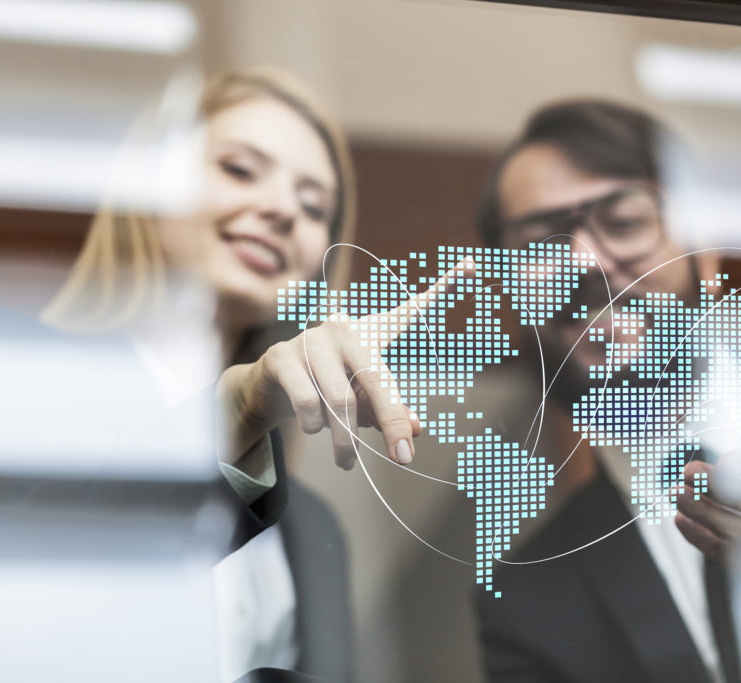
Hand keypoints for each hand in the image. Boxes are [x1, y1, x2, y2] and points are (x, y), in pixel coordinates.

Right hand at [217, 257, 473, 469]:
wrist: (267, 390)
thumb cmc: (326, 390)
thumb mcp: (363, 402)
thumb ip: (391, 412)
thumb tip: (417, 429)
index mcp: (371, 334)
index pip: (411, 310)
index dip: (444, 287)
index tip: (473, 265)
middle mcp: (345, 329)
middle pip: (378, 380)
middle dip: (392, 423)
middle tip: (404, 458)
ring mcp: (312, 339)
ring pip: (342, 400)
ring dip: (346, 439)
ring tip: (347, 460)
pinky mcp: (282, 356)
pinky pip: (309, 402)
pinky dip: (315, 426)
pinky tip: (313, 428)